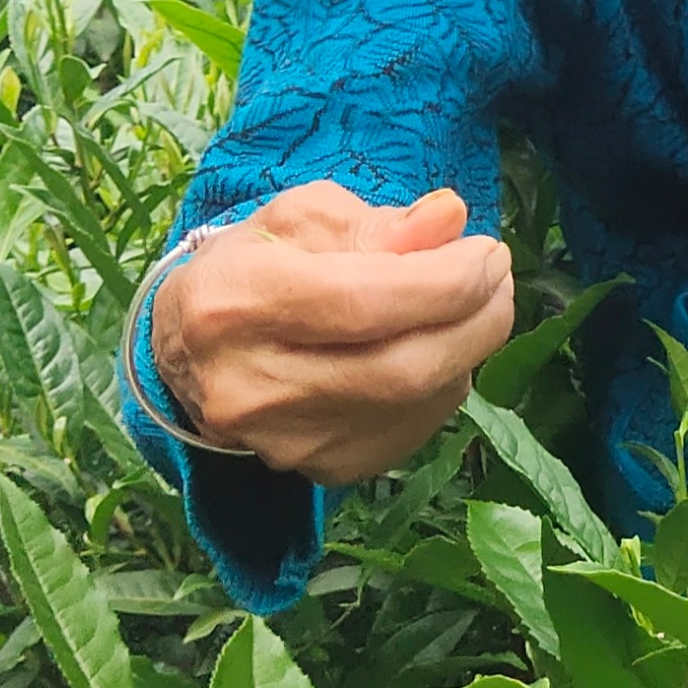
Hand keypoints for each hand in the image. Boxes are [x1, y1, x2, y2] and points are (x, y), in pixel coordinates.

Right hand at [151, 181, 515, 483]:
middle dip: (475, 319)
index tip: (487, 250)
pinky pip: (410, 430)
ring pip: (413, 403)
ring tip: (475, 306)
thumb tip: (450, 217)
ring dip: (467, 350)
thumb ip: (379, 223)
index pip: (362, 302)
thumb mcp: (302, 220)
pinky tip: (440, 351)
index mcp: (234, 303)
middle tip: (498, 278)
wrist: (188, 350)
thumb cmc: (253, 266)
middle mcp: (249, 386)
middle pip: (399, 367)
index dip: (445, 280)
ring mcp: (283, 441)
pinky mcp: (316, 470)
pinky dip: (443, 386)